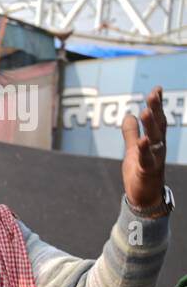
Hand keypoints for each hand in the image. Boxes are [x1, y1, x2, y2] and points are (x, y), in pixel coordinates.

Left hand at [121, 86, 167, 210]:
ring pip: (155, 140)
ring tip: (146, 112)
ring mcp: (155, 159)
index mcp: (155, 141)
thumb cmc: (140, 172)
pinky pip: (147, 160)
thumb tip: (128, 115)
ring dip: (151, 126)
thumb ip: (131, 133)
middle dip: (156, 110)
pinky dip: (145, 150)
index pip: (158, 120)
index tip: (157, 88)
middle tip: (153, 94)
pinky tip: (142, 141)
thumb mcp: (133, 149)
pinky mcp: (147, 172)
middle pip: (158, 126)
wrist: (145, 198)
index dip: (157, 105)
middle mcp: (158, 148)